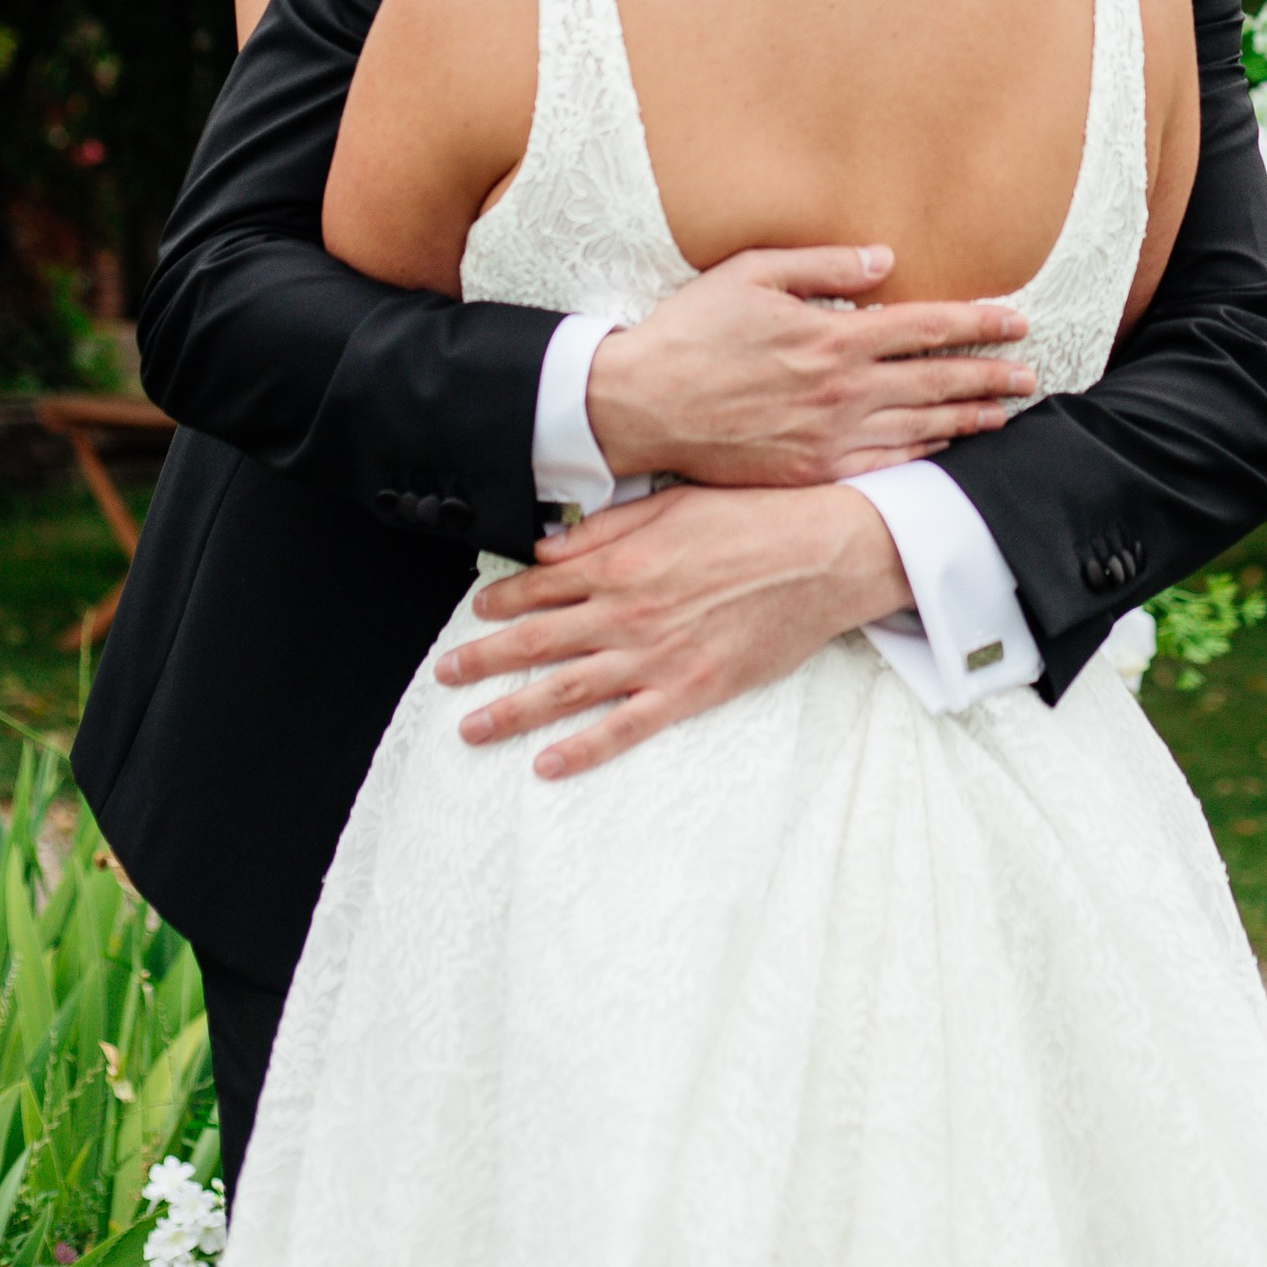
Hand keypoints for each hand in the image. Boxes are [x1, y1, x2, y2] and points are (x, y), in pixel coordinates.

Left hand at [438, 483, 904, 775]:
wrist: (823, 552)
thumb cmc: (755, 519)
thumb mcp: (674, 503)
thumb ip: (607, 529)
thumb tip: (550, 546)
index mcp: (622, 561)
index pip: (543, 585)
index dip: (502, 603)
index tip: (475, 615)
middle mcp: (627, 610)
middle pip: (539, 640)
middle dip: (484, 660)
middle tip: (444, 676)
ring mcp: (656, 654)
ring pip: (567, 689)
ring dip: (512, 710)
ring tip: (471, 727)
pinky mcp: (690, 689)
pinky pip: (625, 726)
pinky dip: (583, 749)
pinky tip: (547, 764)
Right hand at [584, 248, 1035, 485]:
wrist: (641, 406)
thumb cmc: (693, 331)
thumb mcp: (753, 274)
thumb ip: (825, 267)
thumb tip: (886, 262)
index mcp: (833, 337)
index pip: (926, 327)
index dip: (976, 321)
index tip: (1015, 319)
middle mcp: (841, 391)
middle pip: (936, 381)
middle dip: (989, 373)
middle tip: (1029, 372)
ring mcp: (828, 437)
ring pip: (918, 427)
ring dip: (968, 418)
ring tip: (1005, 412)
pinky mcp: (810, 472)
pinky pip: (883, 466)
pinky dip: (922, 456)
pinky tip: (945, 449)